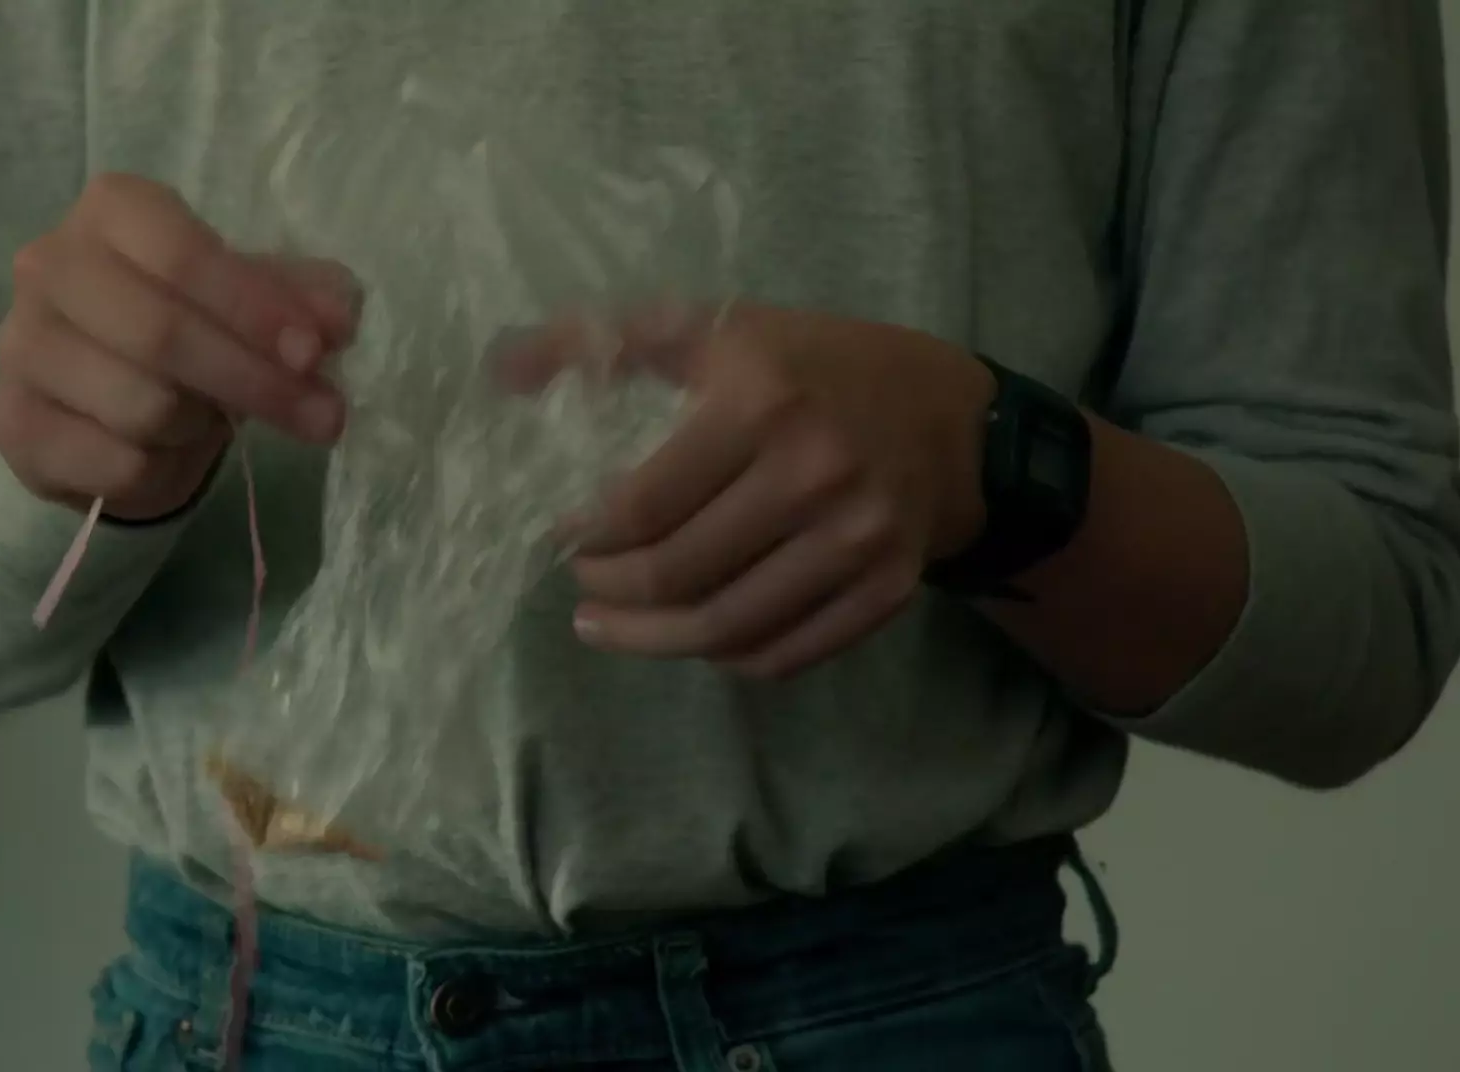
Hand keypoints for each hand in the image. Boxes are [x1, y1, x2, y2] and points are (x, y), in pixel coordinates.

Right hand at [0, 174, 358, 520]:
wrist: (94, 401)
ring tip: (213, 421)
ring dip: (202, 427)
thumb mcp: (245, 298)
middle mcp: (48, 267)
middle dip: (254, 382)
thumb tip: (339, 315)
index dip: (254, 308)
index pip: (182, 256)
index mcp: (112, 212)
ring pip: (142, 406)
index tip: (315, 353)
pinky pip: (118, 464)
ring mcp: (22, 348)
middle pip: (161, 333)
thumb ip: (295, 297)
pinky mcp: (14, 426)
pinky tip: (166, 453)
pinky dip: (164, 470)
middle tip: (323, 417)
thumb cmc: (180, 325)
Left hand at [501, 302, 996, 679]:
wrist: (956, 423)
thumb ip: (610, 342)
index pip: (642, 504)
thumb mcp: (724, 328)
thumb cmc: (818, 367)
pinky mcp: (886, 592)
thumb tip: (503, 367)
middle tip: (581, 585)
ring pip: (723, 630)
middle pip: (676, 576)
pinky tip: (691, 637)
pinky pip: (782, 654)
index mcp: (762, 400)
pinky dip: (722, 656)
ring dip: (649, 641)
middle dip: (607, 591)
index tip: (560, 535)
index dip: (585, 536)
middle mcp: (815, 474)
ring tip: (608, 626)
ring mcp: (858, 541)